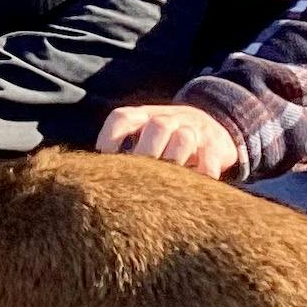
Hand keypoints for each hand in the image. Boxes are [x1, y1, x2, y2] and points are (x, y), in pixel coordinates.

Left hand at [96, 104, 238, 179]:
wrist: (213, 126)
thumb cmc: (166, 140)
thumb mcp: (144, 135)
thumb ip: (122, 151)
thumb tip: (91, 181)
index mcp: (143, 116)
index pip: (122, 118)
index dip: (110, 138)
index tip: (103, 162)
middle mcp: (168, 119)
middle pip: (156, 127)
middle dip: (145, 154)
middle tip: (136, 183)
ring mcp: (193, 131)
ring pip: (184, 139)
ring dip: (174, 162)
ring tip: (165, 187)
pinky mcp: (215, 147)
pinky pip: (210, 159)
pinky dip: (202, 174)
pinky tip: (192, 190)